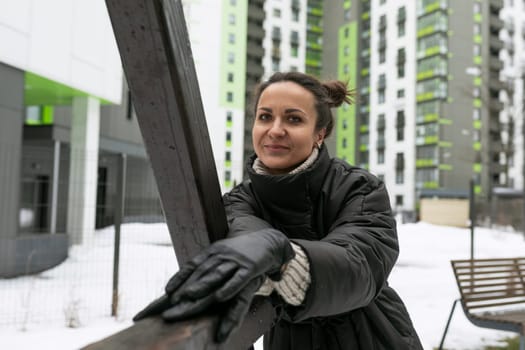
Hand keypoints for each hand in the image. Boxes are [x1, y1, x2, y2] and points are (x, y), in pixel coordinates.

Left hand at [133, 229, 293, 341]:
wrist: (269, 241)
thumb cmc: (243, 254)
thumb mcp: (223, 256)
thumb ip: (208, 269)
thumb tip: (190, 285)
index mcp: (212, 253)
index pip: (191, 266)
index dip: (178, 279)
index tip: (165, 293)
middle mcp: (220, 255)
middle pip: (199, 275)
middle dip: (183, 290)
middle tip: (168, 305)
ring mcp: (235, 261)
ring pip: (215, 276)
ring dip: (201, 286)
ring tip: (186, 298)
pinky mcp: (250, 268)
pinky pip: (238, 279)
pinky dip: (228, 287)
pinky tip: (219, 296)